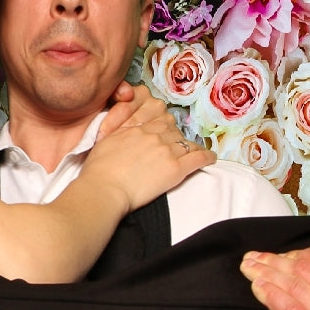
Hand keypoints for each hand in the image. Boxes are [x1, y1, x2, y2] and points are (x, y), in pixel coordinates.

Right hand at [90, 84, 214, 210]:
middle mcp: (154, 136)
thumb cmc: (98, 170)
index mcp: (137, 129)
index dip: (164, 129)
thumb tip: (126, 133)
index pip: (159, 122)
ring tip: (195, 153)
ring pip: (186, 143)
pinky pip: (198, 158)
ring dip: (190, 147)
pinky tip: (211, 158)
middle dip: (176, 138)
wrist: (104, 188)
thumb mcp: (105, 142)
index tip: (166, 134)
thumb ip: (119, 133)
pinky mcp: (175, 169)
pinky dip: (207, 157)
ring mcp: (166, 151)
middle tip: (176, 146)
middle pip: (174, 130)